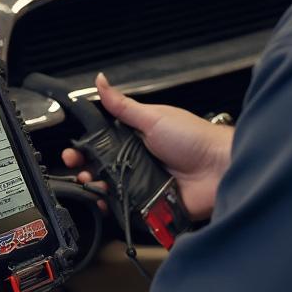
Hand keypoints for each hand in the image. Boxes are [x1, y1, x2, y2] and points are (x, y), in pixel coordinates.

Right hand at [61, 74, 232, 221]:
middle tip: (76, 169)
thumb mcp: (153, 117)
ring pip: (111, 190)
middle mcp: (139, 161)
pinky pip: (126, 209)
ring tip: (89, 185)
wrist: (220, 168)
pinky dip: (113, 208)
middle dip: (85, 170)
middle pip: (103, 169)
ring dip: (96, 189)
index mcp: (138, 138)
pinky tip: (104, 203)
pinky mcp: (151, 204)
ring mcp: (144, 184)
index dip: (85, 148)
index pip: (103, 143)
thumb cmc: (194, 138)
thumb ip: (123, 105)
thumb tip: (101, 81)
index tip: (72, 151)